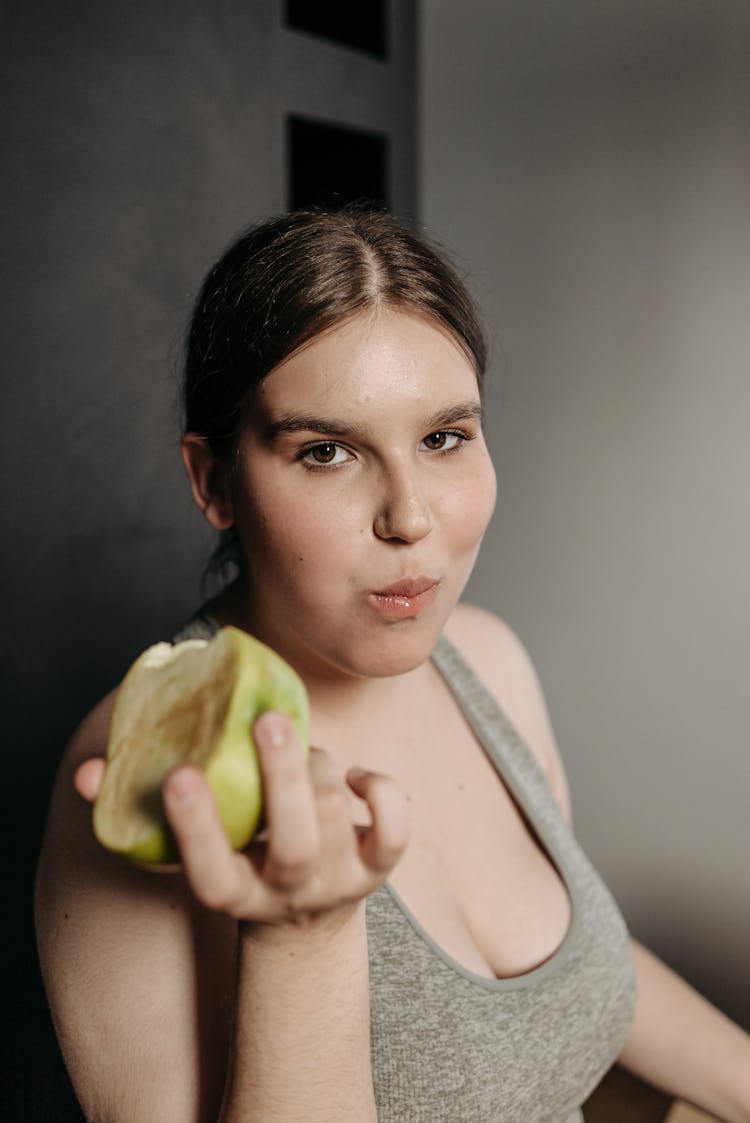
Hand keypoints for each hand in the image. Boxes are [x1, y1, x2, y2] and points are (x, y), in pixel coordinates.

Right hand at [74, 712, 408, 924]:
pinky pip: (394, 827)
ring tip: (288, 744)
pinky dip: (381, 791)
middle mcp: (291, 892)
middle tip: (266, 719)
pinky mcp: (379, 866)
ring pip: (336, 810)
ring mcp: (341, 881)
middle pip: (296, 845)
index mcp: (235, 894)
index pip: (211, 874)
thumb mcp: (192, 853)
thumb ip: (142, 812)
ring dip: (314, 763)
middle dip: (282, 780)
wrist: (304, 919)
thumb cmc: (238, 861)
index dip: (196, 828)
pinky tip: (355, 776)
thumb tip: (88, 775)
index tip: (178, 776)